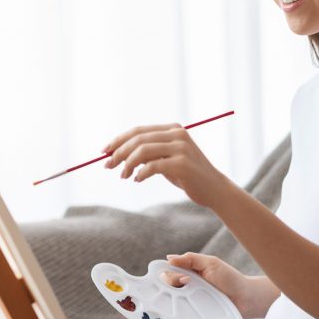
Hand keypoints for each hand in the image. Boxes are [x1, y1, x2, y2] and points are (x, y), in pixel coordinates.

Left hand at [102, 122, 228, 206]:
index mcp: (172, 129)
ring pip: (143, 151)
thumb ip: (147, 153)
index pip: (138, 131)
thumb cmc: (187, 175)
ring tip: (123, 176)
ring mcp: (181, 147)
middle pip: (138, 139)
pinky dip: (140, 173)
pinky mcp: (182, 163)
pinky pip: (152, 166)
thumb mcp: (165, 160)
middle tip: (107, 166)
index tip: (104, 152)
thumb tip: (116, 153)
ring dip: (127, 164)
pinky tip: (137, 179)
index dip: (118, 140)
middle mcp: (177, 134)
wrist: (213, 189)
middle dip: (119, 152)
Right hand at [161, 252, 256, 316]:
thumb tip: (169, 258)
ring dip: (174, 298)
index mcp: (189, 272)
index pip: (169, 271)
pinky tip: (180, 311)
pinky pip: (182, 314)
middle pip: (168, 286)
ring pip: (172, 300)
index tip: (169, 274)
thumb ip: (191, 259)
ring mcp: (191, 301)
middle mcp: (187, 287)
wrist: (246, 299)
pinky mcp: (195, 314)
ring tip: (187, 294)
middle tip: (186, 282)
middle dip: (171, 283)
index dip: (166, 272)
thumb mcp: (210, 264)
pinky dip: (179, 312)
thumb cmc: (230, 279)